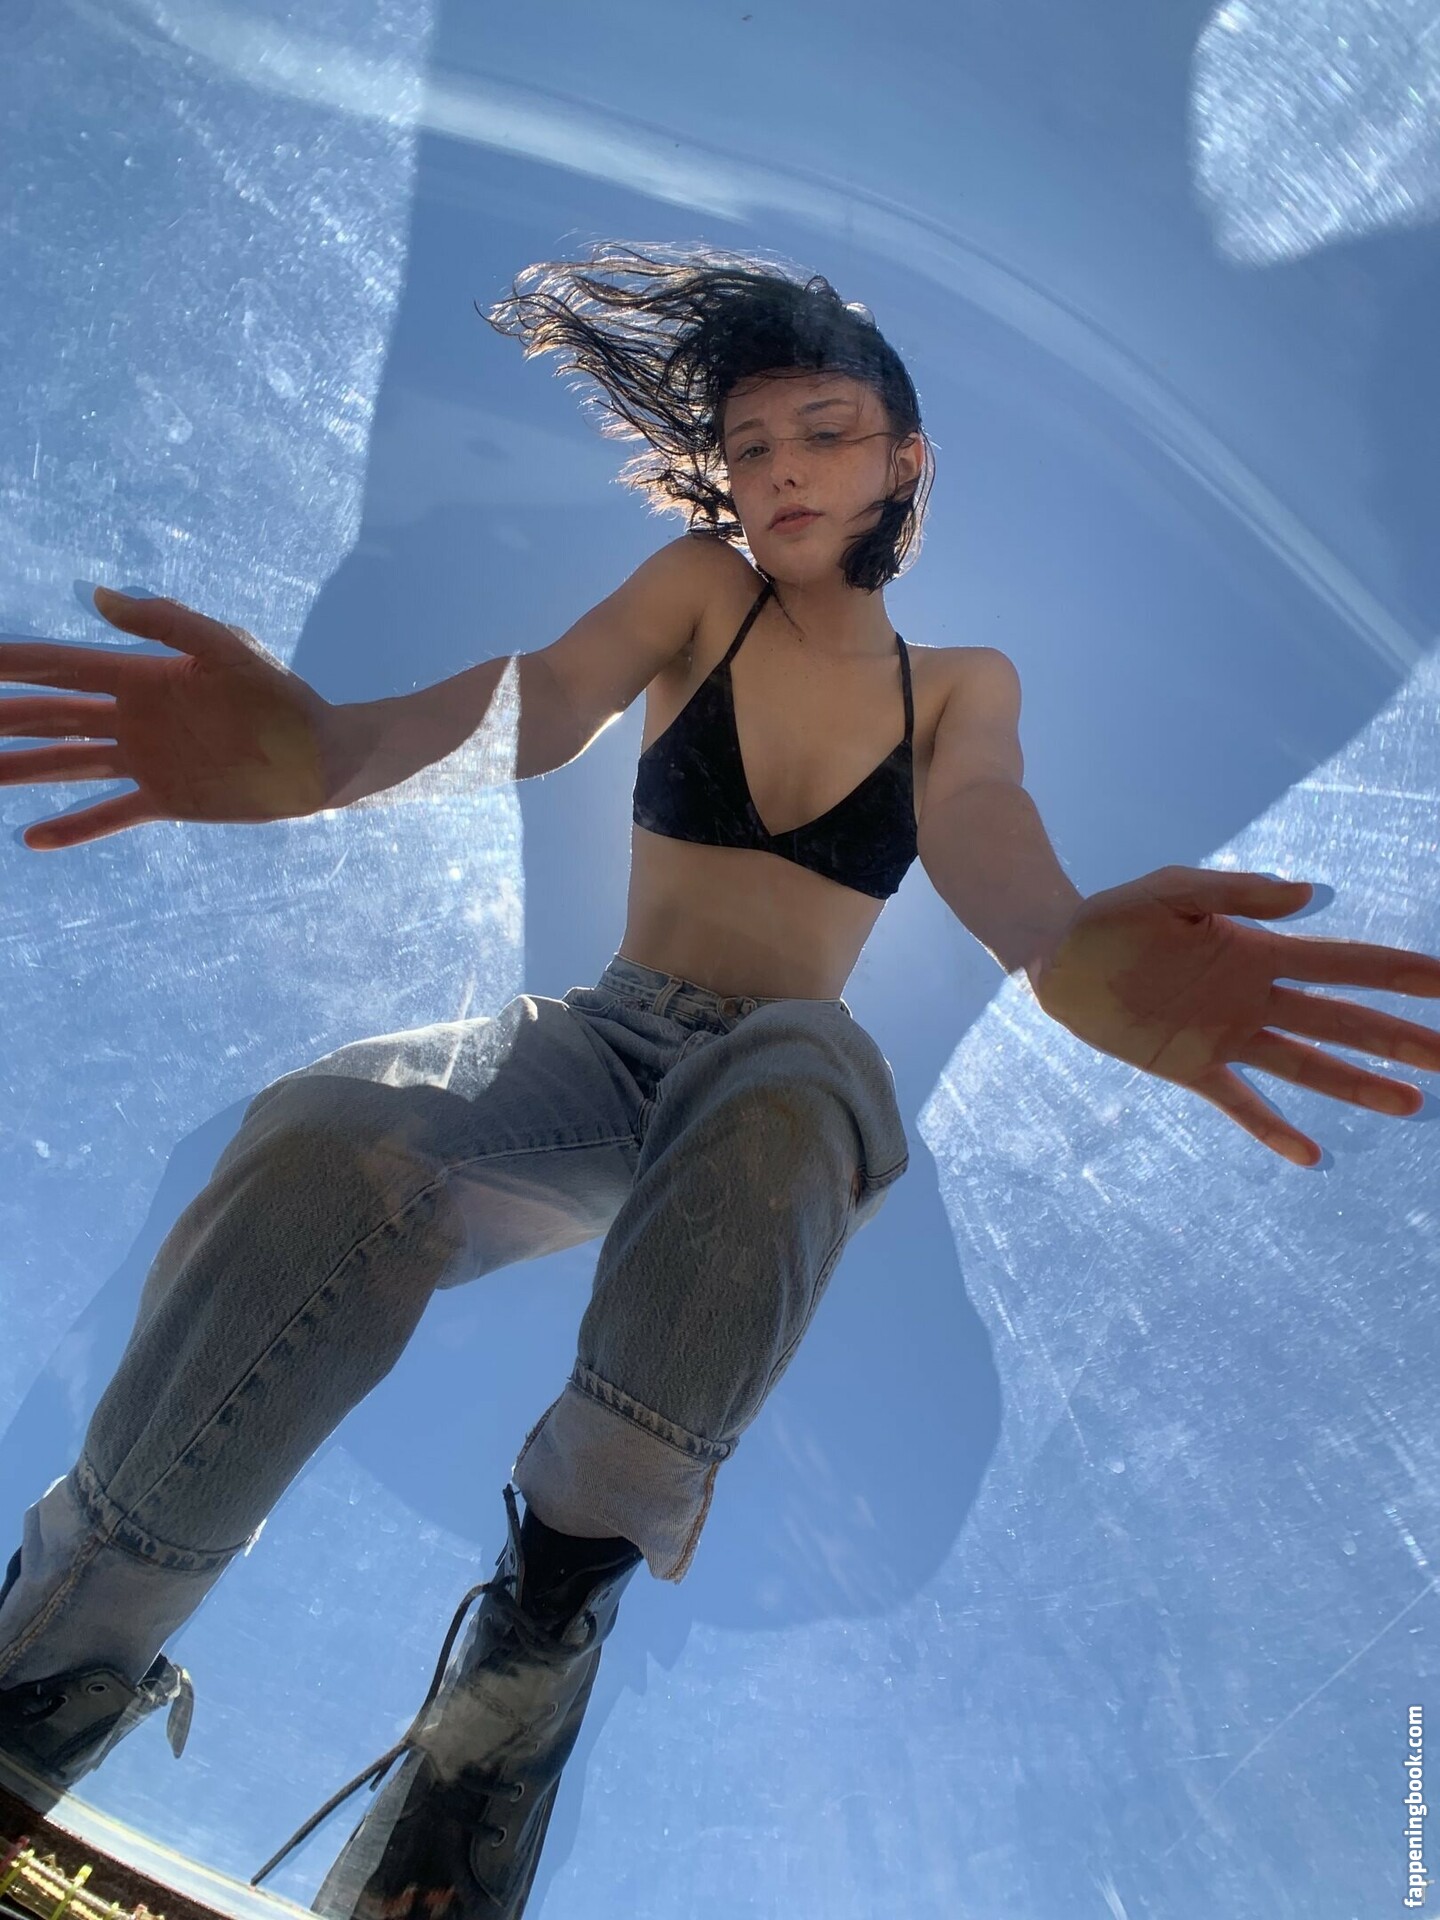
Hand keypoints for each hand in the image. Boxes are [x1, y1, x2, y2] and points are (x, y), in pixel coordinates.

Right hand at [0, 590, 341, 848]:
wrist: (320, 756)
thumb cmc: (280, 695)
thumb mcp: (227, 648)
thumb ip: (165, 622)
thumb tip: (97, 597)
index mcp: (140, 676)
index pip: (60, 666)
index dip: (13, 663)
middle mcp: (132, 717)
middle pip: (48, 716)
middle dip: (1, 716)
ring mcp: (145, 760)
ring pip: (65, 763)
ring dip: (18, 768)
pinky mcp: (166, 798)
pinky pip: (110, 813)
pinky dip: (75, 826)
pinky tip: (33, 837)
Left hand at [1031, 865, 1439, 1166]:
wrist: (1061, 957)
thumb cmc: (1116, 916)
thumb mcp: (1173, 891)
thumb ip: (1236, 892)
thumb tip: (1309, 894)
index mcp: (1258, 950)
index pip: (1342, 964)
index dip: (1397, 972)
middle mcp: (1254, 997)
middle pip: (1340, 1019)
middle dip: (1397, 1037)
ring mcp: (1227, 1035)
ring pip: (1306, 1063)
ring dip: (1356, 1083)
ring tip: (1410, 1103)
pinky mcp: (1190, 1066)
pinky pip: (1239, 1102)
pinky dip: (1270, 1128)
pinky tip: (1308, 1154)